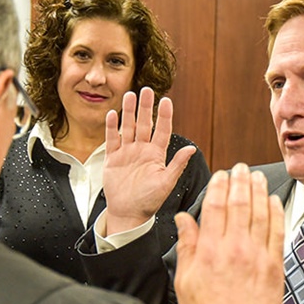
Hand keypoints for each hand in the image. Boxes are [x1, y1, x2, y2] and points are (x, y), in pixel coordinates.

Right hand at [102, 87, 195, 235]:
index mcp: (157, 155)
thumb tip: (192, 148)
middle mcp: (142, 150)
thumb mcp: (166, 183)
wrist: (128, 214)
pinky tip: (113, 114)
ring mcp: (127, 153)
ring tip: (130, 95)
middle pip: (145, 124)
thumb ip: (177, 164)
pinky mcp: (113, 159)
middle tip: (147, 90)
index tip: (166, 100)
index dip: (165, 115)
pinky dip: (112, 127)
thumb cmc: (149, 201)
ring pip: (128, 127)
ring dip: (129, 112)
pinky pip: (112, 139)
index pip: (162, 130)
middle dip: (146, 107)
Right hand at [174, 163, 284, 303]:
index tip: (221, 175)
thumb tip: (183, 220)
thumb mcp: (185, 280)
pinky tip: (273, 202)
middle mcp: (234, 248)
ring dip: (259, 191)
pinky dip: (275, 213)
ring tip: (257, 176)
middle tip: (240, 167)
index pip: (216, 207)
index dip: (219, 186)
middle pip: (240, 204)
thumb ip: (187, 246)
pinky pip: (277, 232)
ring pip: (260, 213)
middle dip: (240, 181)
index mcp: (209, 251)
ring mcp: (257, 256)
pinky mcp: (274, 266)